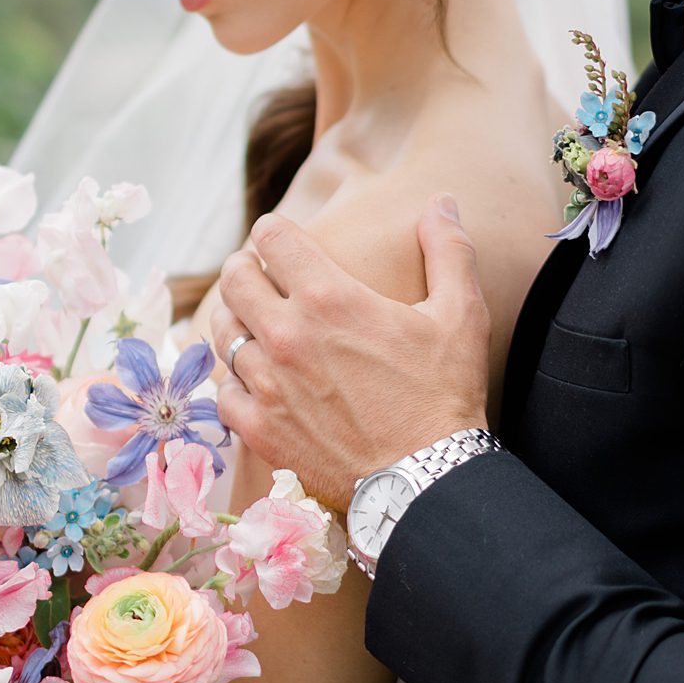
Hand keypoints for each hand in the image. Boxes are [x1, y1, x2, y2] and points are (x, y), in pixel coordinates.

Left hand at [212, 195, 491, 510]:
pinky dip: (236, 379)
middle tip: (265, 277)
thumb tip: (442, 202)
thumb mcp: (461, 315)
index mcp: (329, 298)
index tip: (284, 241)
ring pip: (222, 332)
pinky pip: (223, 390)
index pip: (271, 237)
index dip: (276, 232)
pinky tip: (258, 380)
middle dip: (248, 269)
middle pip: (234, 278)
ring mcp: (266, 385)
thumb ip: (449, 250)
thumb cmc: (445, 396)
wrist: (426, 481)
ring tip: (258, 324)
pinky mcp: (258, 428)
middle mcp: (285, 336)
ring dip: (238, 321)